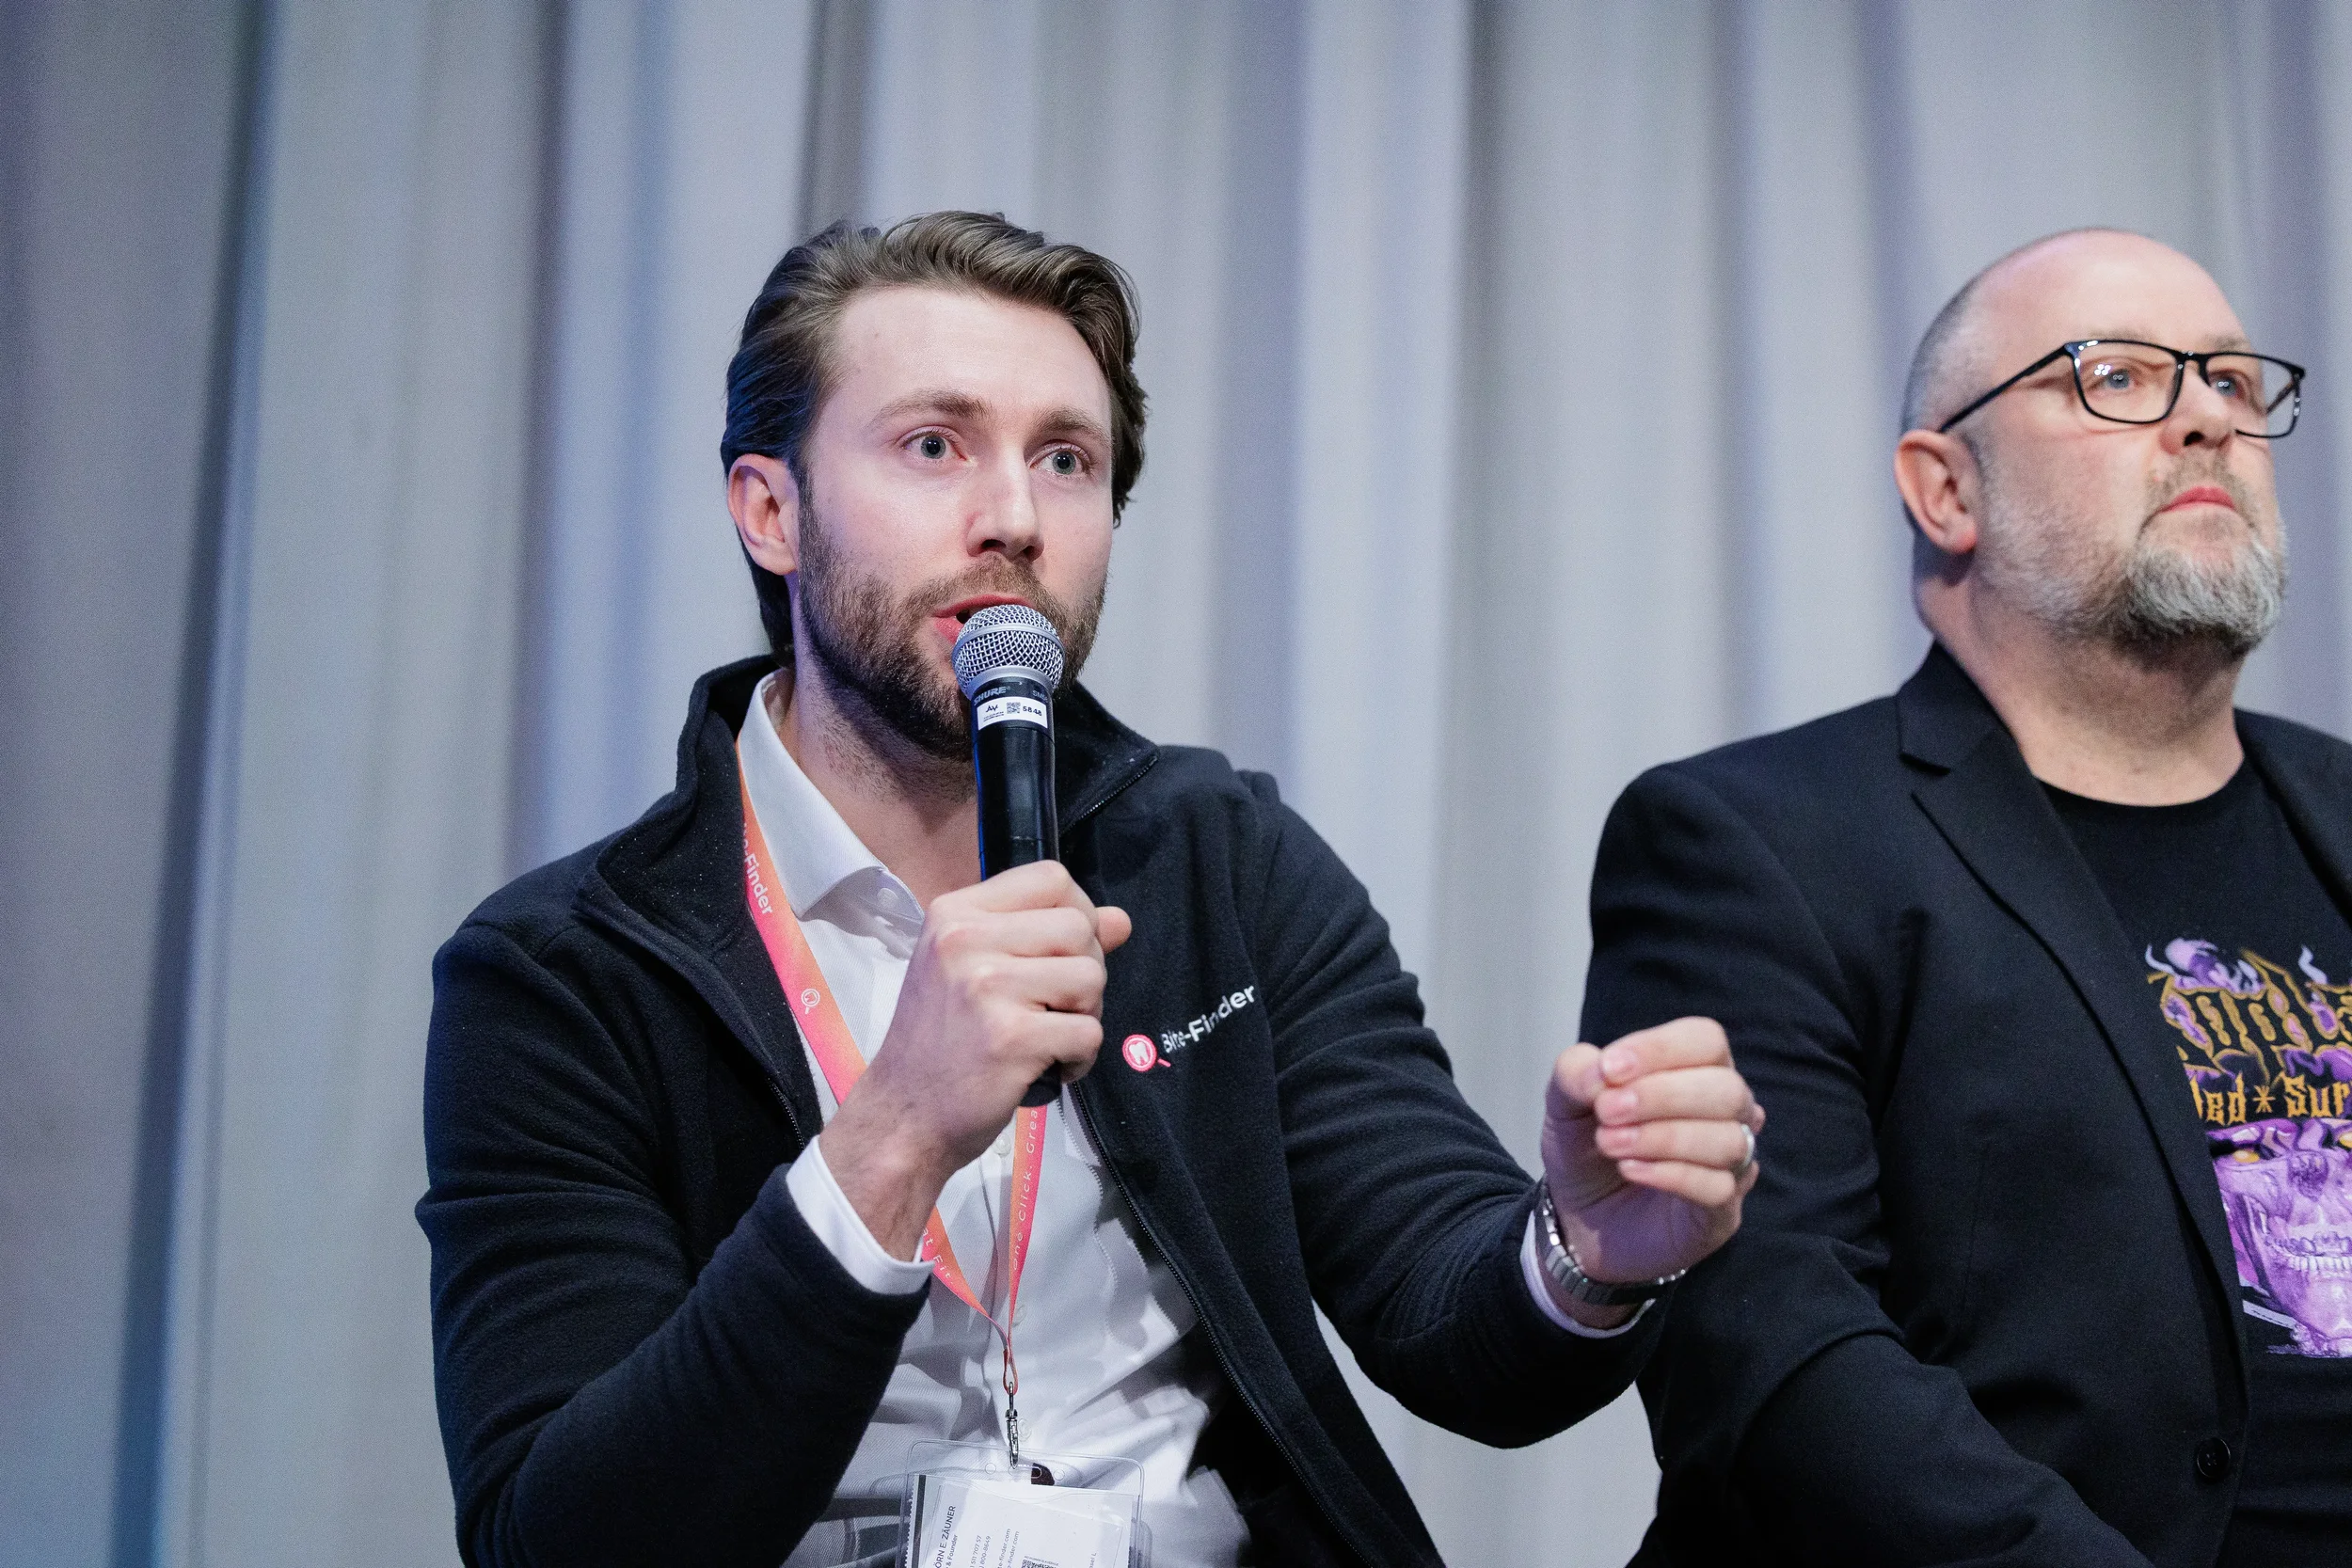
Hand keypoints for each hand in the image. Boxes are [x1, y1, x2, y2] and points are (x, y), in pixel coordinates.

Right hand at [820, 861, 1131, 1256]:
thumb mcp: (977, 971)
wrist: (903, 1116)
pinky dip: (1080, 1058)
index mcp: (955, 913)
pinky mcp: (1010, 1037)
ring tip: (1048, 1037)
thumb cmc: (941, 1043)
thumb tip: (1119, 919)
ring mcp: (986, 987)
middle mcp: (965, 940)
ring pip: (1091, 977)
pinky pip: (1088, 1032)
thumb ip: (1045, 938)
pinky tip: (1047, 1067)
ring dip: (1085, 1016)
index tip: (1064, 952)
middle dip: (1086, 971)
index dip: (1078, 912)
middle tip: (1055, 1007)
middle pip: (1079, 927)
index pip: (1051, 877)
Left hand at [1538, 1017, 1761, 1326]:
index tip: (1610, 1069)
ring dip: (1663, 1138)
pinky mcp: (1722, 1211)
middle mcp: (1725, 1111)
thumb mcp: (1564, 1101)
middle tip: (1607, 1112)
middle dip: (1662, 1096)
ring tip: (1610, 1144)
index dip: (1660, 1049)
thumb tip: (1602, 1071)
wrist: (1577, 1217)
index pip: (1705, 1040)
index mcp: (1694, 1068)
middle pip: (1726, 1089)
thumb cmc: (1586, 1146)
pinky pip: (1719, 1188)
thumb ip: (1576, 1073)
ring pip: (1729, 1140)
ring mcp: (1730, 1163)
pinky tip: (1631, 1170)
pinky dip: (1670, 1175)